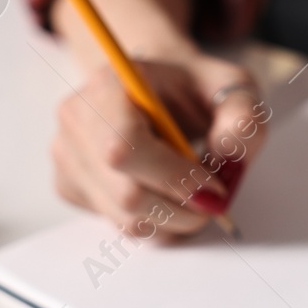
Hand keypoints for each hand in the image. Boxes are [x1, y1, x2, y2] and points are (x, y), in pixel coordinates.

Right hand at [53, 51, 269, 237]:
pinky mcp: (69, 185)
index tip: (213, 188)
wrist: (157, 91)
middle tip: (214, 202)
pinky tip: (165, 193)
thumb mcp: (233, 87)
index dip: (173, 178)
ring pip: (123, 218)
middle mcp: (76, 118)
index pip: (125, 148)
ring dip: (172, 220)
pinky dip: (154, 222)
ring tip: (194, 195)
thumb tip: (226, 154)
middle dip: (181, 209)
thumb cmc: (192, 90)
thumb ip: (242, 118)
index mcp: (109, 84)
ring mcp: (66, 154)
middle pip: (126, 193)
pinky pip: (116, 223)